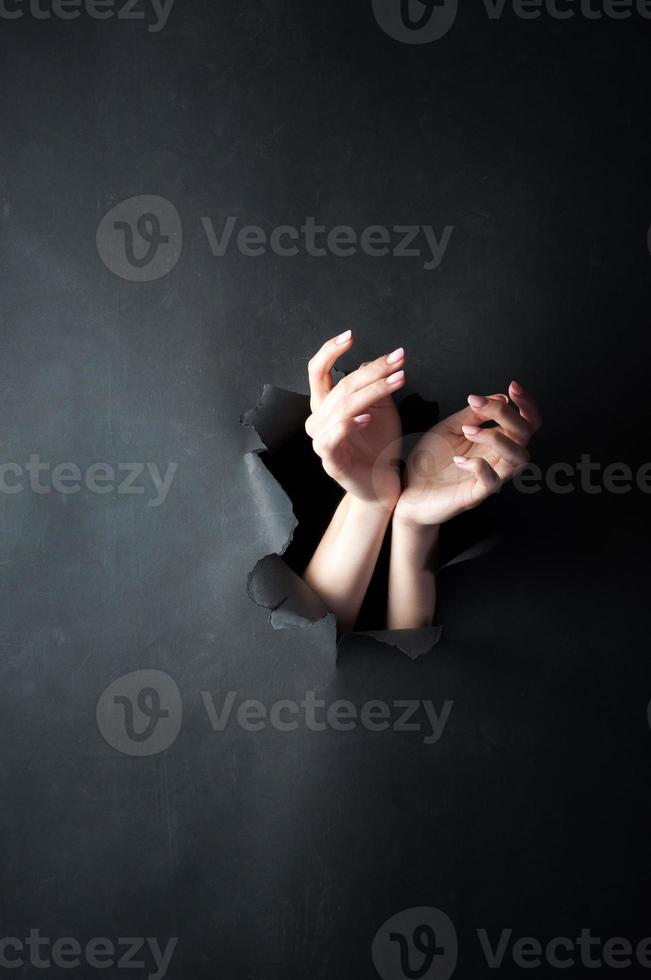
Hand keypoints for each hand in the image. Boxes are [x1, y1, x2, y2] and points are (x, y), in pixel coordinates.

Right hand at [304, 331, 405, 509]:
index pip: (316, 372)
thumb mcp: (379, 409)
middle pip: (339, 386)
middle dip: (372, 370)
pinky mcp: (331, 462)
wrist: (382, 484)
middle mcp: (318, 421)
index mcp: (325, 406)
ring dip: (372, 390)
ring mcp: (322, 442)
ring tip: (398, 379)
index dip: (329, 351)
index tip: (350, 336)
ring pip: (341, 408)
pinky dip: (348, 425)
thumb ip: (372, 386)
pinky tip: (367, 417)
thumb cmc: (378, 446)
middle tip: (398, 359)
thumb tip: (373, 360)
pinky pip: (332, 439)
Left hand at [394, 381, 541, 526]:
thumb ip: (473, 414)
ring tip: (468, 431)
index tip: (512, 387)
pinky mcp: (476, 495)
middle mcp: (497, 459)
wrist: (409, 490)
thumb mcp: (450, 428)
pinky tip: (459, 459)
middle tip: (478, 404)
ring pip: (518, 459)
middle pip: (525, 435)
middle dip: (507, 415)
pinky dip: (479, 466)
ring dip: (495, 438)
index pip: (526, 423)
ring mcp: (489, 477)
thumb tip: (500, 397)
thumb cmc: (431, 459)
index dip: (527, 405)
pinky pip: (492, 482)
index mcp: (495, 441)